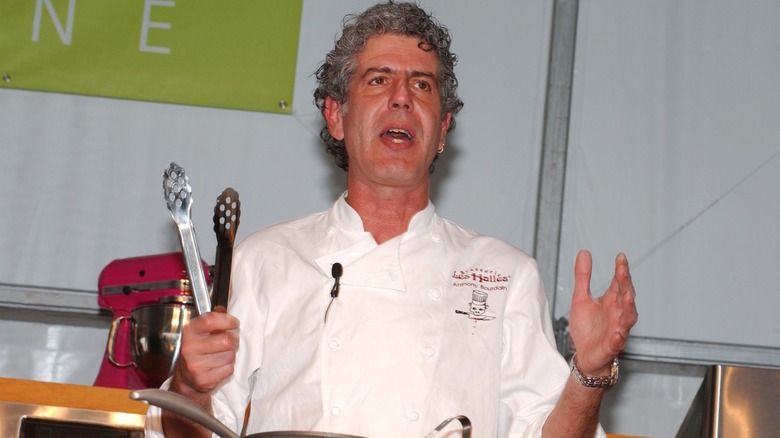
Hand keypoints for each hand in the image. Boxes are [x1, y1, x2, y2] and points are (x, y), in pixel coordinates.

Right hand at [170, 307, 239, 398]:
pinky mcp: (204, 380)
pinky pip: (229, 369)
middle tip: (230, 340)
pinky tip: (219, 365)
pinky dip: (228, 367)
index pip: (210, 320)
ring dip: (230, 354)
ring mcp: (196, 365)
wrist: (186, 378)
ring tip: (221, 354)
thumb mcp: (200, 330)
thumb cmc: (197, 350)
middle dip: (234, 340)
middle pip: (226, 340)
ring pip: (230, 355)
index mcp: (189, 332)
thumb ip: (213, 317)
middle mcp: (190, 348)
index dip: (227, 320)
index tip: (234, 323)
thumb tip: (223, 310)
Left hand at [568, 250, 636, 375]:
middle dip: (625, 283)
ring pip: (627, 317)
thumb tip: (584, 252)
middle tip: (622, 270)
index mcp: (612, 300)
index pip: (619, 282)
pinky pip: (617, 341)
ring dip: (628, 307)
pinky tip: (618, 332)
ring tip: (627, 295)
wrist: (585, 355)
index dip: (621, 270)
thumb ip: (583, 276)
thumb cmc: (587, 327)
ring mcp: (617, 329)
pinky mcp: (612, 345)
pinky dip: (618, 337)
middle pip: (626, 295)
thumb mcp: (580, 298)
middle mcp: (618, 313)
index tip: (620, 256)